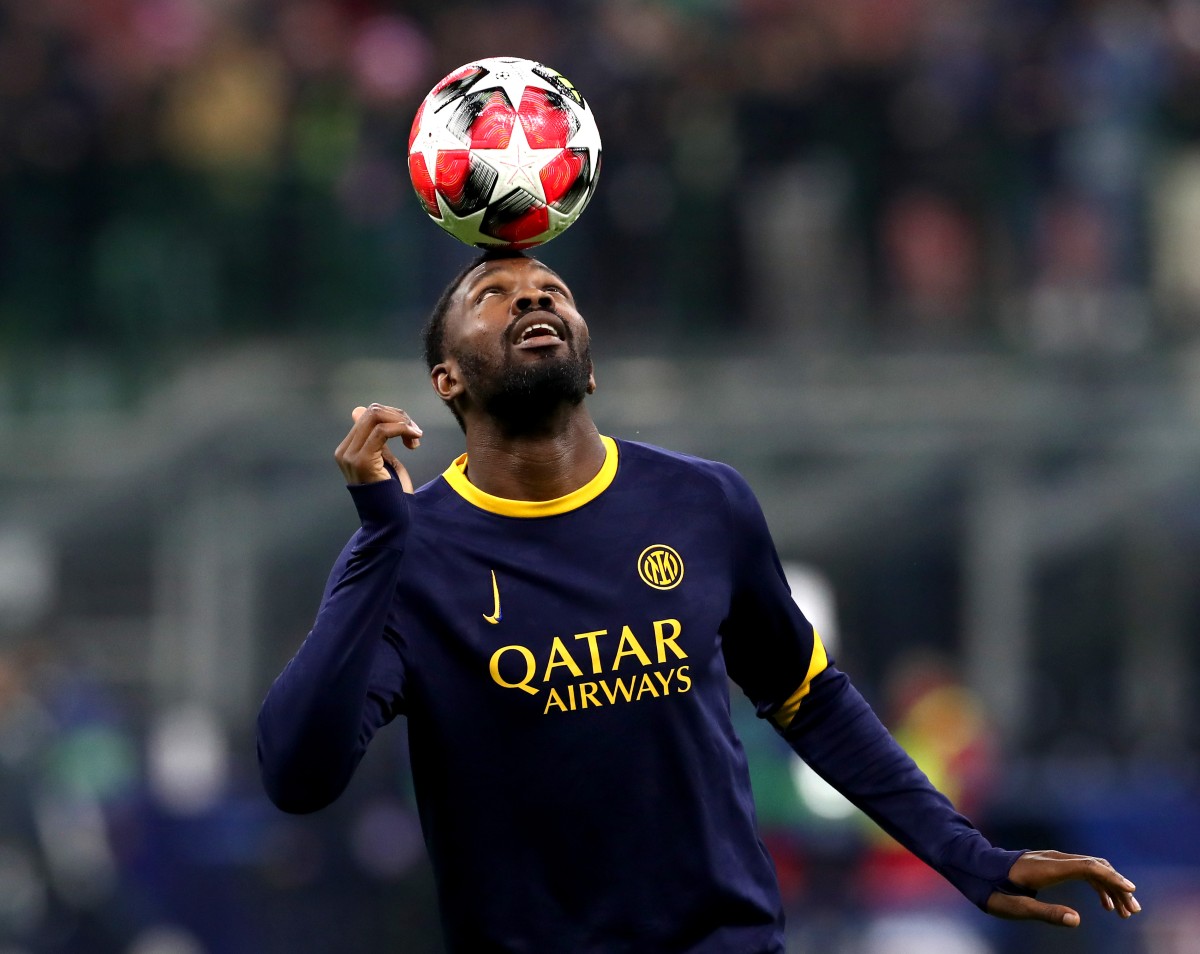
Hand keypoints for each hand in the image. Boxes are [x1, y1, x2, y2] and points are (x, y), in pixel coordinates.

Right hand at [334, 404, 421, 490]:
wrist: (390, 519)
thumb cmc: (391, 493)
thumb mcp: (384, 459)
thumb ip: (377, 438)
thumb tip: (360, 411)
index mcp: (348, 448)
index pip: (368, 414)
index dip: (393, 416)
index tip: (410, 431)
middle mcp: (344, 450)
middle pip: (372, 412)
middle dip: (399, 416)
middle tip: (416, 432)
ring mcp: (350, 455)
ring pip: (375, 417)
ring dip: (403, 422)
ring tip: (415, 437)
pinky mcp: (361, 460)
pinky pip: (382, 431)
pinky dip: (401, 429)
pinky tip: (413, 439)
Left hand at [986, 849, 1140, 926]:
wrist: (975, 868)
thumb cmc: (994, 890)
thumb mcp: (1017, 908)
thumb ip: (1046, 913)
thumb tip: (1077, 920)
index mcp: (1047, 867)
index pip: (1088, 866)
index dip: (1111, 878)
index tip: (1130, 891)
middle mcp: (1053, 858)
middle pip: (1095, 866)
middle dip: (1117, 887)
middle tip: (1133, 911)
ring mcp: (1053, 859)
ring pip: (1091, 868)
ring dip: (1110, 887)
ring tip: (1124, 912)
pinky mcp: (1051, 864)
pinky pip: (1081, 871)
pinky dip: (1097, 885)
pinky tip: (1105, 903)